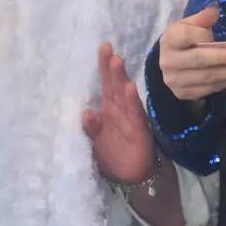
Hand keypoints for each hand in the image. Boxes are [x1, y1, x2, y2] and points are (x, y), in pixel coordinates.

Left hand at [82, 43, 155, 184]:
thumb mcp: (95, 142)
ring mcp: (130, 118)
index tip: (103, 47)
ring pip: (124, 94)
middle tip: (109, 49)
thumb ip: (90, 128)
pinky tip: (131, 88)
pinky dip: (133, 100)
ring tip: (117, 61)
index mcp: (108, 109)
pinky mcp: (139, 129)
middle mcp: (119, 109)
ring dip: (121, 78)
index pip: (106, 83)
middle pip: (115, 84)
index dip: (104, 66)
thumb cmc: (113, 156)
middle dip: (111, 67)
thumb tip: (86, 113)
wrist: (131, 178)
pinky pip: (135, 113)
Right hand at [157, 5, 225, 100]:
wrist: (171, 64)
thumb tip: (216, 9)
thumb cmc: (183, 41)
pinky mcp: (184, 93)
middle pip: (200, 60)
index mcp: (169, 40)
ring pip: (208, 77)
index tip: (223, 36)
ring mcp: (175, 80)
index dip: (207, 36)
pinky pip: (211, 89)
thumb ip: (202, 18)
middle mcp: (169, 61)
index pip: (188, 36)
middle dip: (225, 58)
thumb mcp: (189, 25)